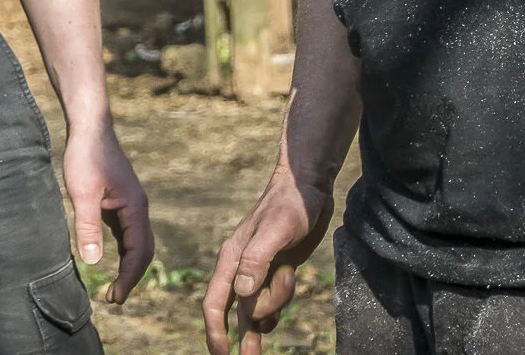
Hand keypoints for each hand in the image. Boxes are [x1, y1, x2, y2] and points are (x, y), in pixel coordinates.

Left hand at [62, 120, 153, 303]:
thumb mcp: (82, 192)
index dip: (128, 278)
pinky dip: (124, 250)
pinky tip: (110, 259)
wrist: (90, 127)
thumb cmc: (86, 155)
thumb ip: (88, 226)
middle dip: (132, 276)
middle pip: (144, 250)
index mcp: (135, 207)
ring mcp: (131, 204)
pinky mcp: (120, 201)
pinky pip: (127, 232)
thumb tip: (93, 262)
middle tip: (114, 298)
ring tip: (113, 287)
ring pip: (137, 242)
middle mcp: (138, 207)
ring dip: (129, 265)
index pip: (138, 252)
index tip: (114, 297)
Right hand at [203, 169, 332, 354]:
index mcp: (232, 259)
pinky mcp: (276, 268)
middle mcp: (241, 267)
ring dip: (276, 305)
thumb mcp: (275, 231)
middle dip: (245, 337)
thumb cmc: (290, 205)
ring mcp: (259, 269)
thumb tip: (241, 293)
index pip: (216, 303)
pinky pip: (274, 299)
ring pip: (260, 307)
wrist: (308, 187)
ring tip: (288, 273)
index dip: (216, 332)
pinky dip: (280, 301)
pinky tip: (286, 285)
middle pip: (240, 312)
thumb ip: (256, 260)